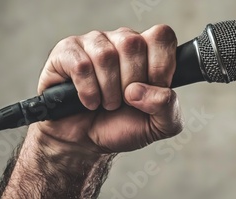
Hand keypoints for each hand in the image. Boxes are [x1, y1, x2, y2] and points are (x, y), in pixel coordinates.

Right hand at [32, 24, 182, 155]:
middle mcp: (122, 40)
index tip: (151, 89)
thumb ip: (169, 106)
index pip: (162, 35)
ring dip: (109, 91)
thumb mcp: (159, 125)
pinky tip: (89, 101)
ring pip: (106, 56)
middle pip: (133, 44)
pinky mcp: (67, 52)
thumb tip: (144, 89)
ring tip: (107, 103)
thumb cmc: (122, 126)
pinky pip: (81, 66)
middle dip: (132, 83)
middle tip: (125, 101)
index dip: (160, 66)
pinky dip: (88, 92)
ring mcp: (94, 43)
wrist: (86, 141)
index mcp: (148, 51)